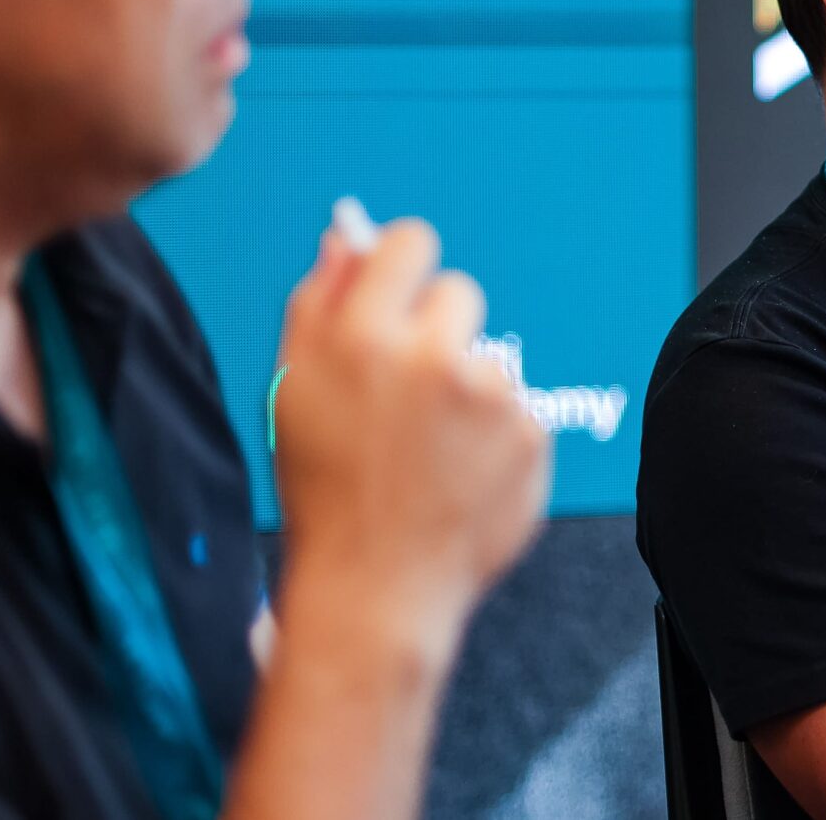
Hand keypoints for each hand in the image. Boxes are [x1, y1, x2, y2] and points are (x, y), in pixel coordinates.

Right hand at [270, 219, 551, 656]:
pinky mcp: (532, 433)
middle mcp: (431, 356)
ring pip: (488, 357)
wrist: (373, 590)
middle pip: (459, 293)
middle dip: (436, 331)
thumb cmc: (325, 489)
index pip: (411, 242)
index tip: (400, 296)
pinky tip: (460, 476)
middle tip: (408, 396)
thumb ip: (318, 301)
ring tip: (430, 451)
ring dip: (467, 391)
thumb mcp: (292, 391)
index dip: (403, 269)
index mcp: (362, 337)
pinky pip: (517, 408)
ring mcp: (489, 396)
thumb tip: (347, 235)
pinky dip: (496, 437)